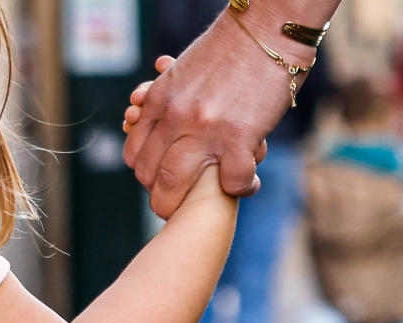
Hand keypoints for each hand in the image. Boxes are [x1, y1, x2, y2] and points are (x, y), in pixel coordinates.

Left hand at [122, 14, 299, 212]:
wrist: (266, 32)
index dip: (145, 175)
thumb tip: (151, 113)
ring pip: (176, 183)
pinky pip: (232, 182)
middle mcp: (176, 115)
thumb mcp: (185, 69)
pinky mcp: (240, 137)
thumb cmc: (230, 49)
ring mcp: (206, 128)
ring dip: (185, 205)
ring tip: (199, 209)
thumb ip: (169, 95)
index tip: (157, 183)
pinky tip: (247, 184)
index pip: (136, 152)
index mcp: (160, 98)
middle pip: (151, 174)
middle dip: (160, 200)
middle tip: (173, 207)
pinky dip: (240, 189)